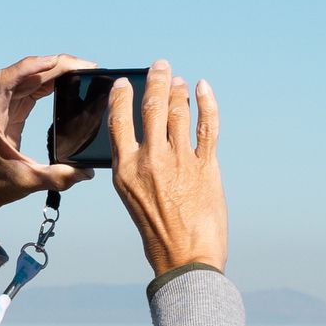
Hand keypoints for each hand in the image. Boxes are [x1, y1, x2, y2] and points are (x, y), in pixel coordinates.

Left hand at [0, 54, 94, 233]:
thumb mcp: (26, 182)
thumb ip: (56, 177)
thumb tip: (86, 172)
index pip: (6, 80)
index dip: (30, 67)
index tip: (55, 62)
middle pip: (22, 75)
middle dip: (52, 67)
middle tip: (82, 66)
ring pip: (25, 80)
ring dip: (51, 73)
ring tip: (78, 71)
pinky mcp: (6, 113)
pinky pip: (26, 90)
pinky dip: (44, 84)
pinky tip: (63, 83)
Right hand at [109, 60, 226, 276]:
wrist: (185, 259)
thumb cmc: (158, 234)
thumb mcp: (132, 198)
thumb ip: (135, 168)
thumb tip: (143, 141)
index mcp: (125, 169)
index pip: (118, 121)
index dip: (121, 96)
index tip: (124, 83)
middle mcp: (151, 160)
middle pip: (152, 107)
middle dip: (157, 80)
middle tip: (161, 66)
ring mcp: (180, 162)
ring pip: (179, 112)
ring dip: (179, 91)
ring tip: (179, 81)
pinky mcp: (206, 167)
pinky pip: (207, 126)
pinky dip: (207, 104)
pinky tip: (203, 89)